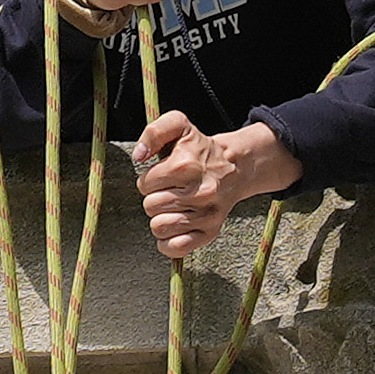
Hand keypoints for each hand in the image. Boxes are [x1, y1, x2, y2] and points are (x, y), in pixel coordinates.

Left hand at [134, 113, 302, 257]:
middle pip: (150, 206)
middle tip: (169, 190)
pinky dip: (168, 242)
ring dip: (160, 218)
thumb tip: (139, 155)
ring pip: (159, 227)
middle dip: (155, 198)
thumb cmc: (200, 149)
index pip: (144, 185)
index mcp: (185, 166)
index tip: (163, 176)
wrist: (235, 167)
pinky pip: (176, 247)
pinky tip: (173, 228)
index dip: (150, 180)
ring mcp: (205, 214)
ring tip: (172, 207)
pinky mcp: (210, 231)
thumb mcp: (179, 126)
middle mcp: (198, 192)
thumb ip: (153, 132)